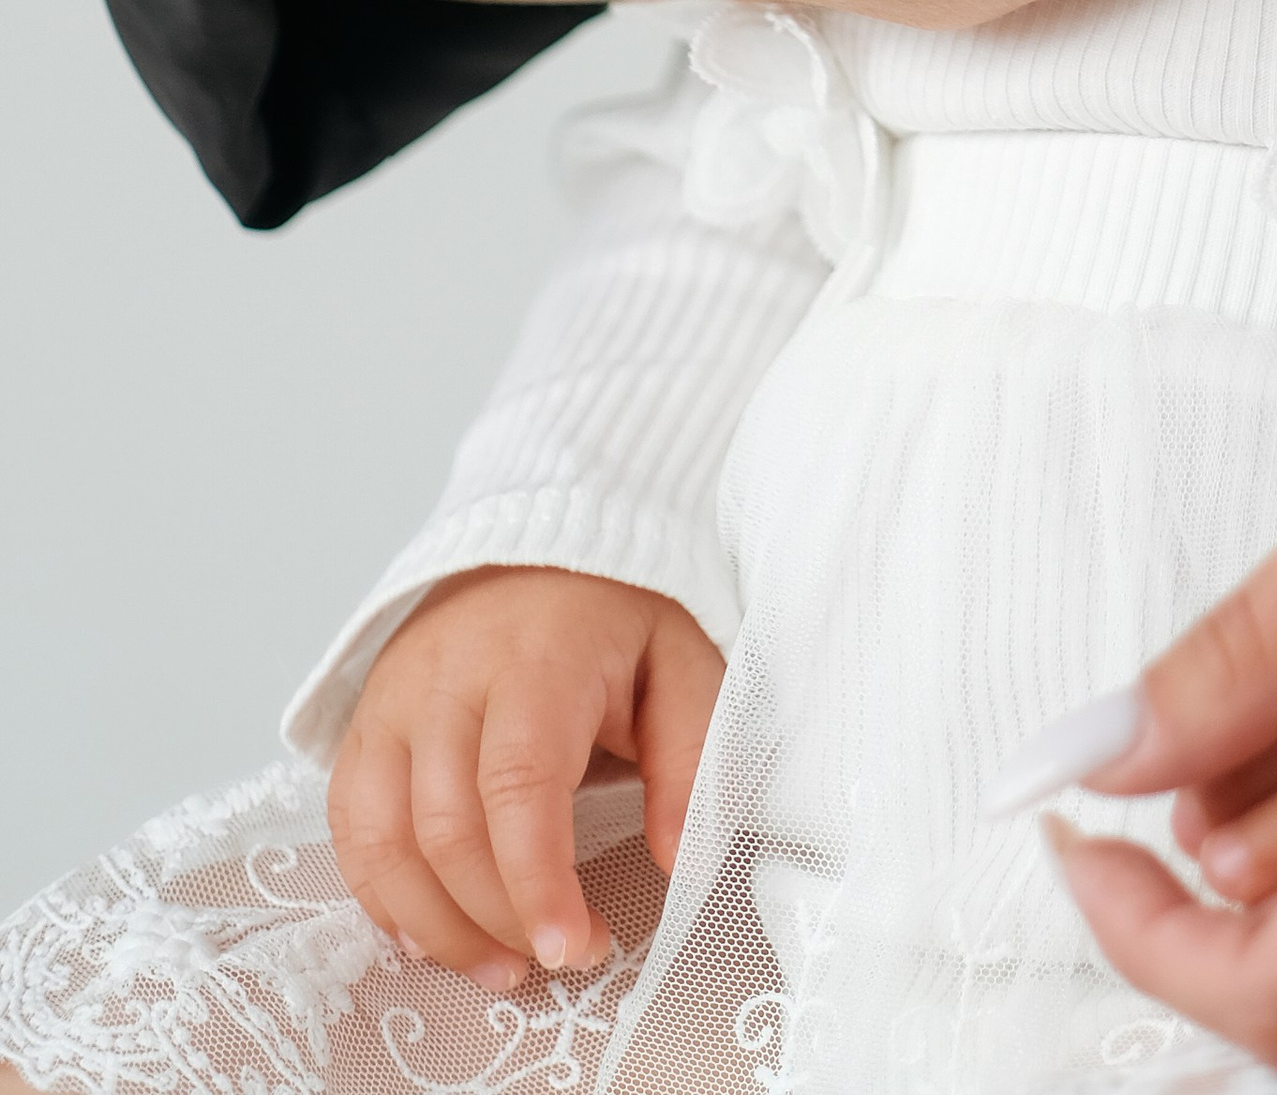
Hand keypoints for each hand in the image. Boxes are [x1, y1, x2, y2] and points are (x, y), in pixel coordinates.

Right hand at [328, 570, 721, 987]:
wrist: (535, 546)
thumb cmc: (612, 614)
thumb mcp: (681, 661)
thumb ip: (690, 756)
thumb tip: (679, 859)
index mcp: (535, 656)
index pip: (518, 783)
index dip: (536, 879)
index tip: (572, 946)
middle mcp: (447, 678)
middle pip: (447, 827)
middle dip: (498, 916)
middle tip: (557, 957)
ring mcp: (393, 701)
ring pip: (385, 839)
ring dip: (436, 925)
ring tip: (498, 967)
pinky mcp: (364, 725)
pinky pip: (350, 829)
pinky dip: (383, 897)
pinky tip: (432, 931)